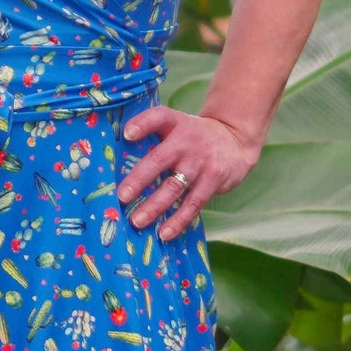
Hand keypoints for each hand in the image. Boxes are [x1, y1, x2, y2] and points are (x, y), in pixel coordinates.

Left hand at [117, 107, 260, 240]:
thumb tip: (114, 160)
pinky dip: (178, 220)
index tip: (127, 134)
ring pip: (174, 186)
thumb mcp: (177, 126)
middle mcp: (186, 141)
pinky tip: (164, 233)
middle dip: (139, 179)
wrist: (235, 139)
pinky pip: (193, 203)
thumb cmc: (193, 136)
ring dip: (155, 206)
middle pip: (160, 160)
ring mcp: (200, 162)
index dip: (142, 124)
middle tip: (121, 197)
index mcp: (174, 123)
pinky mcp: (213, 180)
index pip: (158, 117)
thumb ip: (153, 135)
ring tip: (136, 221)